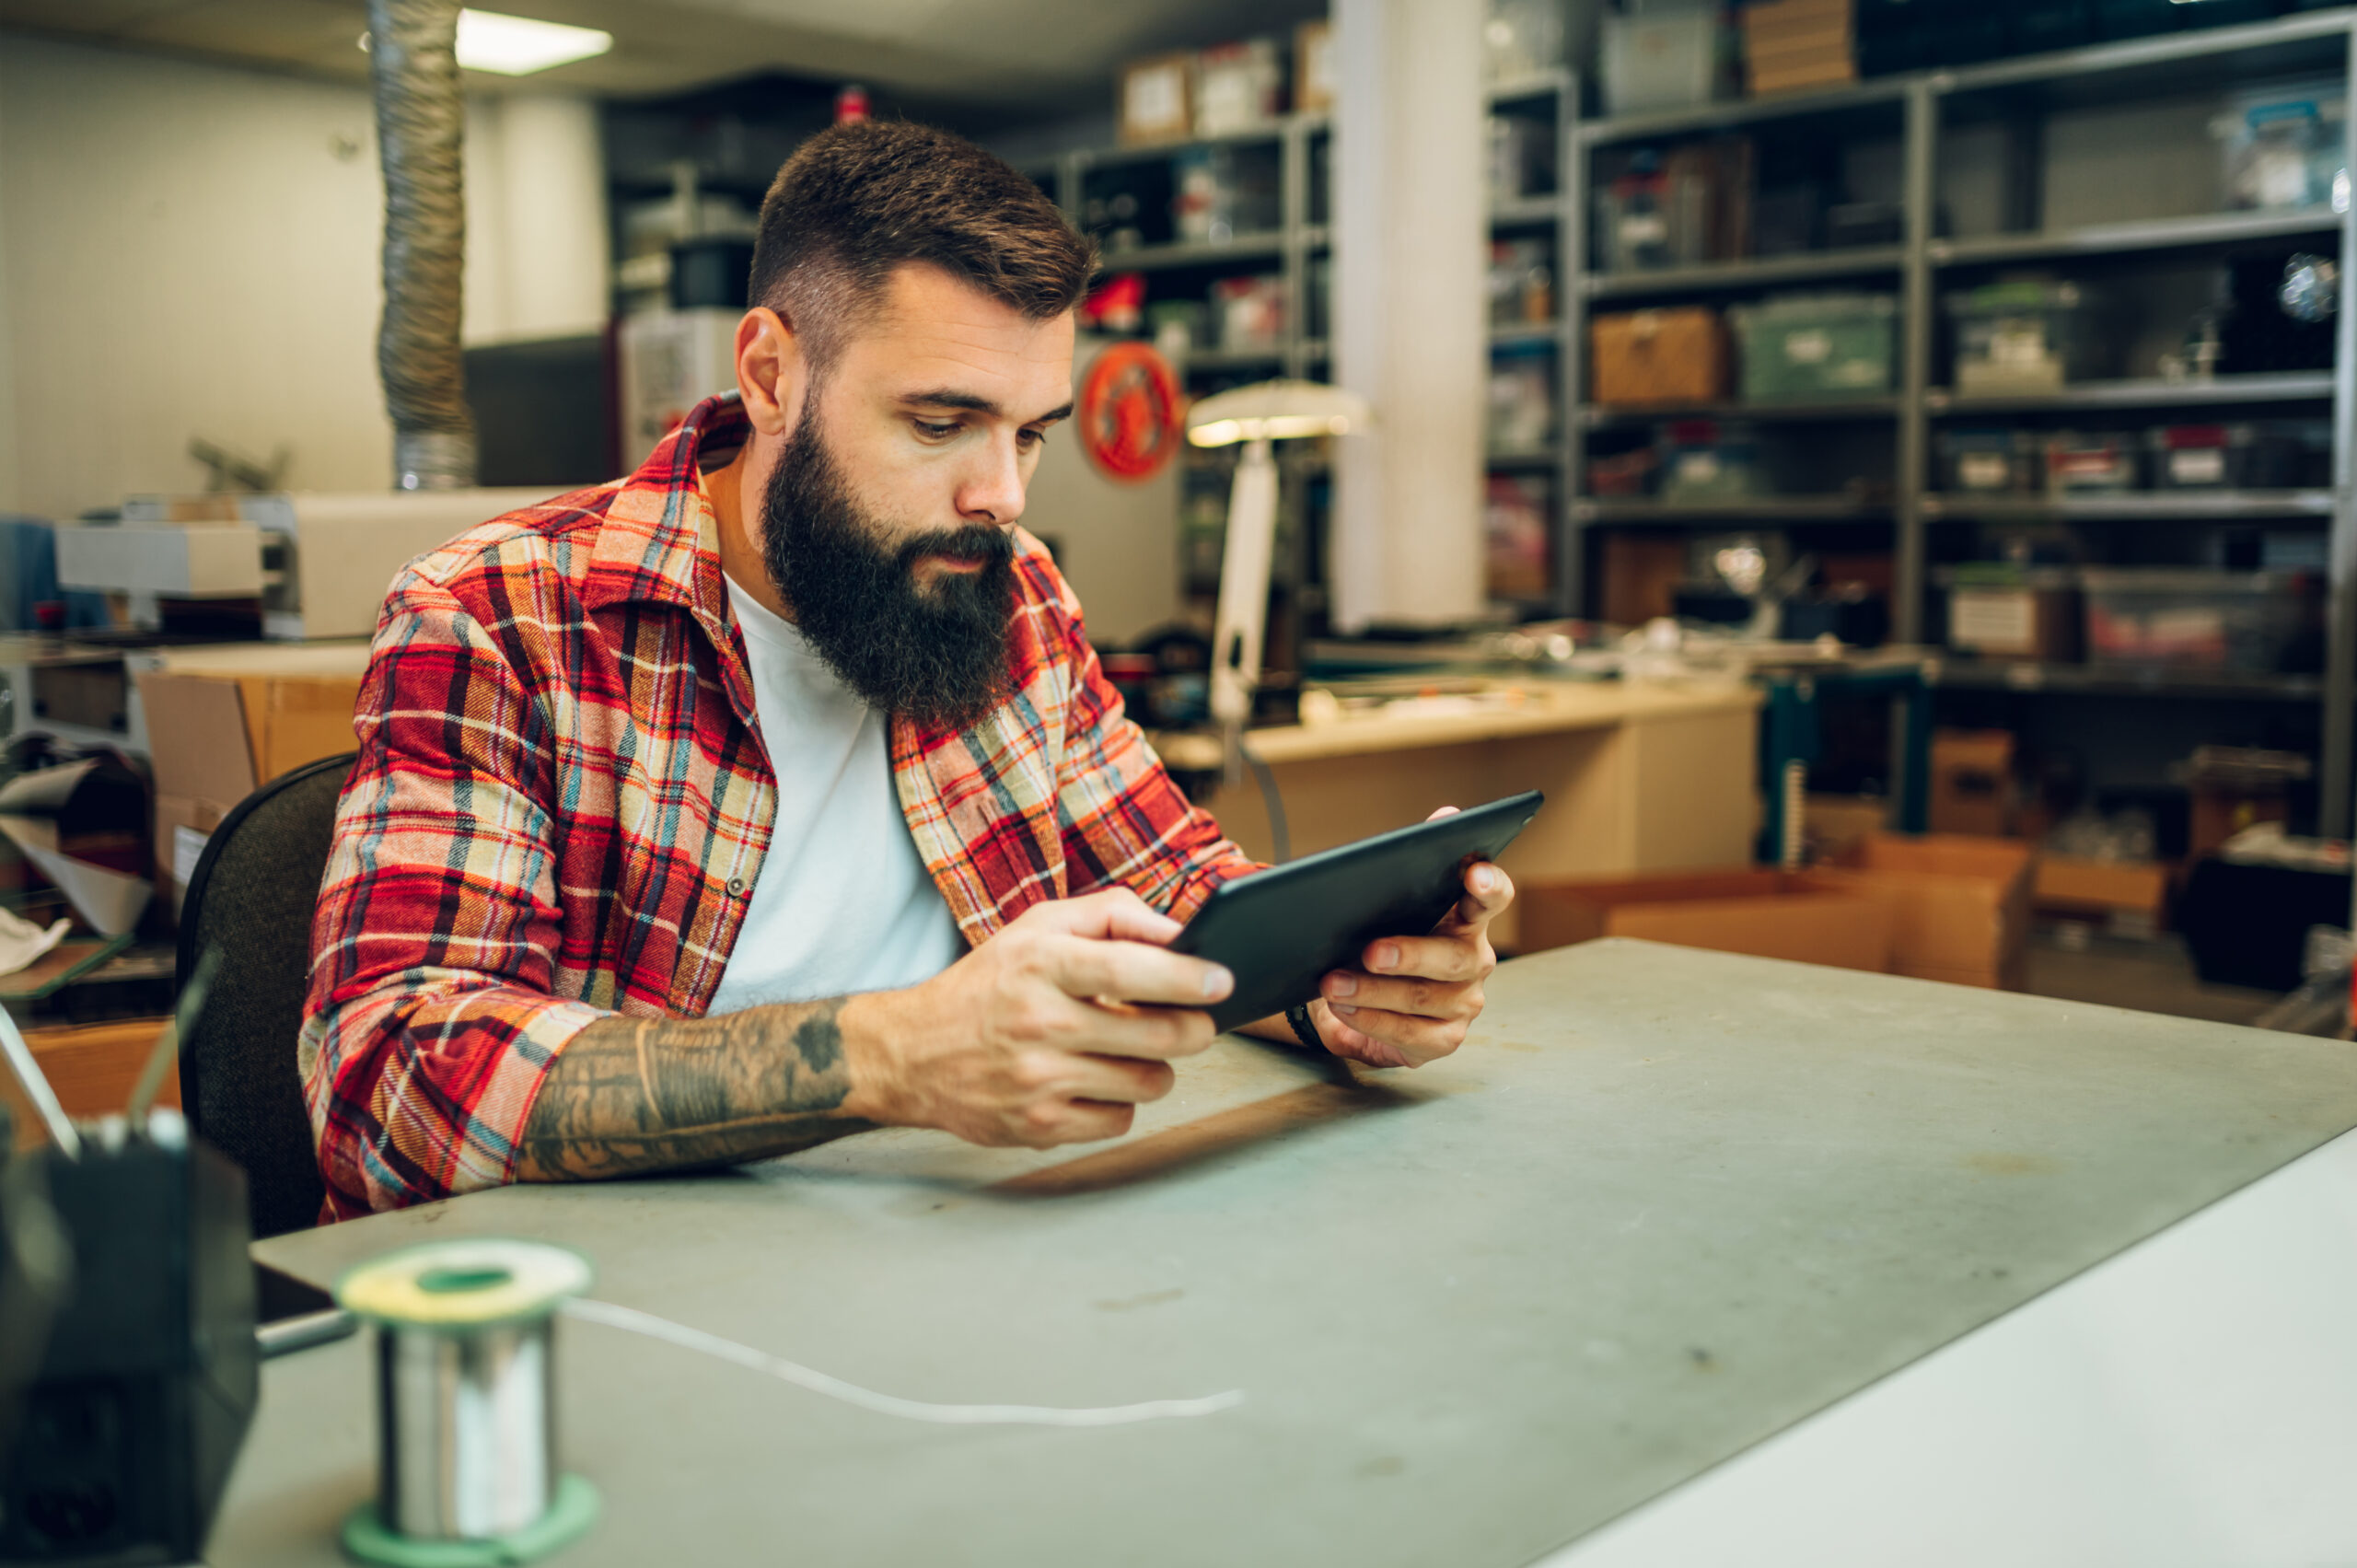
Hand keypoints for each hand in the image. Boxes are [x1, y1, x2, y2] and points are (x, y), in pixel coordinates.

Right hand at [841, 888, 1231, 1148]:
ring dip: (1156, 1067)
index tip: (1221, 982)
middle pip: (1156, 1034)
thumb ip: (1112, 915)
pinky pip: (1119, 1120)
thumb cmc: (989, 984)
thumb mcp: (1038, 927)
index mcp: (1041, 963)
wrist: (913, 1052)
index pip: (1131, 970)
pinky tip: (1097, 1081)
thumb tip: (1180, 934)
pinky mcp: (1038, 1126)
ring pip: (1147, 1081)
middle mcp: (1038, 1022)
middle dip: (1193, 1030)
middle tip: (1196, 1023)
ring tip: (1132, 1050)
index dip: (1187, 978)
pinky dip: (1121, 1102)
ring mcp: (1038, 1079)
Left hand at [1314, 807, 1512, 1068]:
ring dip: (1374, 992)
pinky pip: (1411, 1034)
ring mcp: (1462, 1003)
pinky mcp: (1443, 1040)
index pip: (1493, 898)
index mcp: (1467, 919)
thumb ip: (1417, 858)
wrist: (1364, 1004)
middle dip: (1411, 954)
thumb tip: (1447, 812)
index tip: (1474, 873)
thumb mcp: (1392, 902)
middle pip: (1456, 958)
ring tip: (1332, 982)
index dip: (1489, 886)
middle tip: (1369, 951)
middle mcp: (1474, 961)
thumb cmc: (1385, 940)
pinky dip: (1373, 1021)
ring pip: (1426, 999)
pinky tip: (1345, 1009)